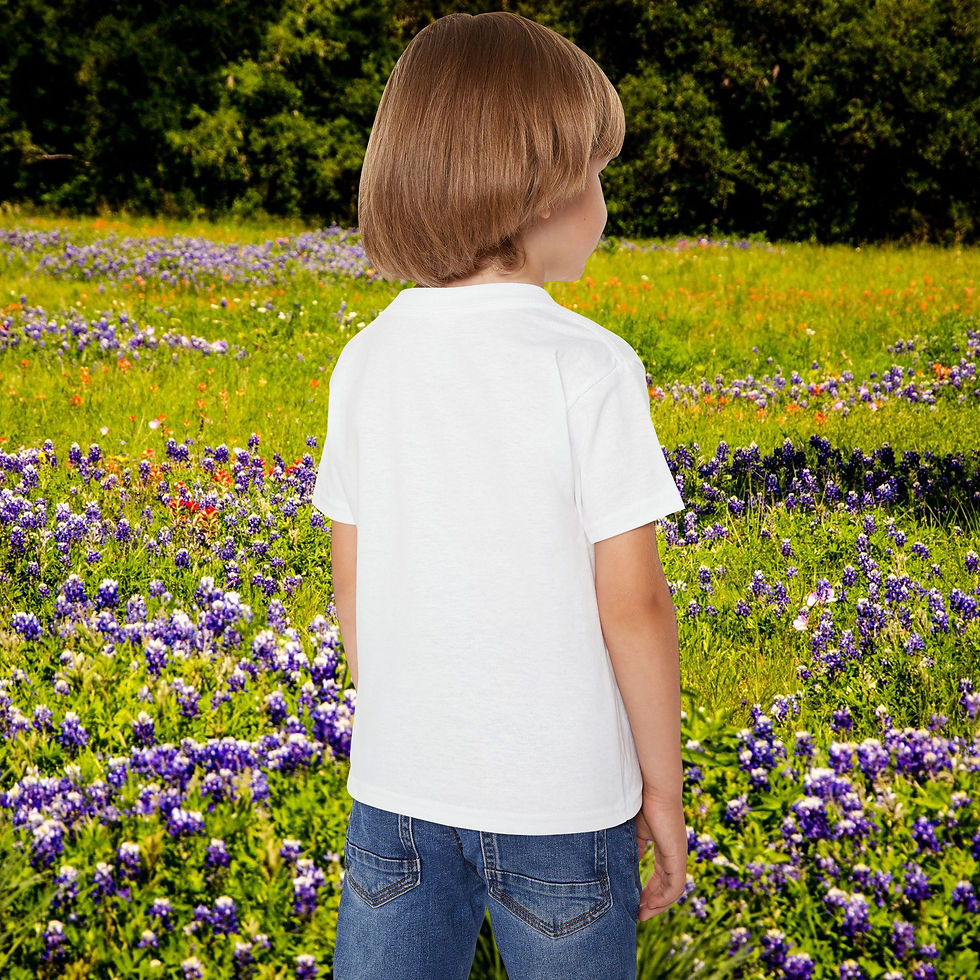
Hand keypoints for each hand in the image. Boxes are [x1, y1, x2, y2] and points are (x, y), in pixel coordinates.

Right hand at [633, 797, 687, 920]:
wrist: (652, 785)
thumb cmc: (639, 799)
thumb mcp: (631, 828)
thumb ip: (629, 845)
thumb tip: (618, 862)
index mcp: (663, 844)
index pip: (660, 874)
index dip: (648, 889)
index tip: (635, 900)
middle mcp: (674, 852)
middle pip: (667, 885)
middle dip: (652, 901)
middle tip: (638, 914)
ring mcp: (677, 854)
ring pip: (672, 888)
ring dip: (658, 904)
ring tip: (642, 913)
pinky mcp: (677, 855)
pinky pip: (675, 885)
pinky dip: (664, 898)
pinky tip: (650, 904)